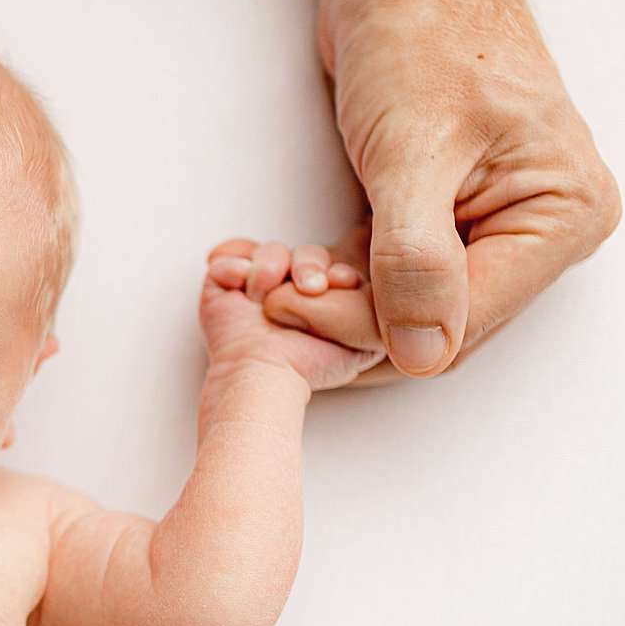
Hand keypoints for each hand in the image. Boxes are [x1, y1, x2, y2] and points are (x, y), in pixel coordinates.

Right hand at [203, 239, 383, 391]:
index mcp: (326, 300)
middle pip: (306, 253)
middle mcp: (294, 290)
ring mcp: (259, 285)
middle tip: (308, 287)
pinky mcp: (225, 283)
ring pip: (271, 251)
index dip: (336, 270)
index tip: (341, 283)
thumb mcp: (365, 342)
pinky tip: (240, 282)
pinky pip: (231, 256)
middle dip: (307, 264)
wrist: (262, 374)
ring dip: (269, 264)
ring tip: (263, 290)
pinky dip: (233, 264)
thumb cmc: (311, 364)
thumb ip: (384, 315)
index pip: (337, 265)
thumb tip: (399, 294)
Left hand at [263, 0, 621, 383]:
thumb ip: (417, 260)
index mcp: (564, 216)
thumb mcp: (415, 154)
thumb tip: (425, 353)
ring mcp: (489, 220)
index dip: (369, 328)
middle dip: (346, 317)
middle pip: (433, 322)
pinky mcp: (438, 208)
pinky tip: (283, 265)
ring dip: (333, 300)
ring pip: (402, 303)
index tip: (289, 307)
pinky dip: (335, 274)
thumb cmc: (423, 30)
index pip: (461, 322)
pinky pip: (387, 270)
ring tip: (266, 276)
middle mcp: (538, 227)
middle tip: (267, 296)